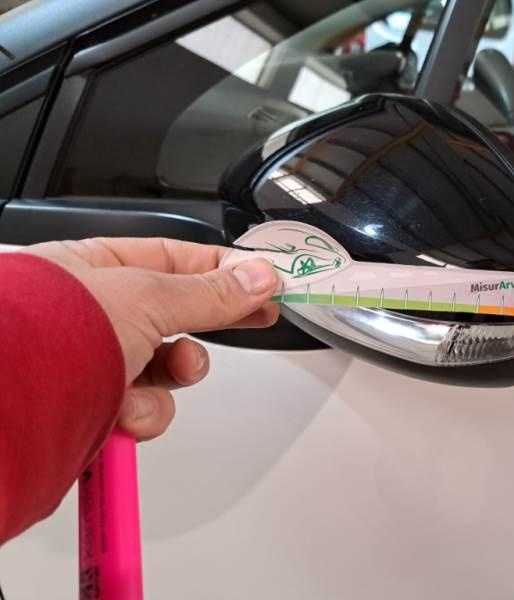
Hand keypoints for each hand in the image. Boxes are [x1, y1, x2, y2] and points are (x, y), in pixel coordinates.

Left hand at [23, 237, 278, 439]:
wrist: (6, 408)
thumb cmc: (49, 333)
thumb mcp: (146, 298)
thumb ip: (209, 292)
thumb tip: (259, 278)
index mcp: (92, 268)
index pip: (171, 258)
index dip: (220, 268)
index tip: (261, 280)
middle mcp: (90, 314)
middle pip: (172, 315)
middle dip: (207, 325)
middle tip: (254, 320)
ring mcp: (90, 363)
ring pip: (161, 369)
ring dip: (175, 375)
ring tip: (175, 371)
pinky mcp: (91, 409)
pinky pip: (140, 410)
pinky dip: (143, 415)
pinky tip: (128, 413)